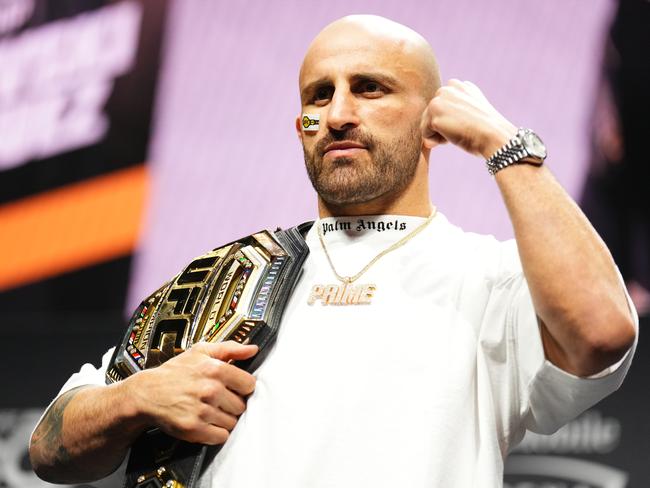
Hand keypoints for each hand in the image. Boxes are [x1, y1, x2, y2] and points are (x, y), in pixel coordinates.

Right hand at [127, 341, 258, 444]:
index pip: (249, 385)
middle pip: (241, 405)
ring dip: (224, 419)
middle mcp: (210, 390)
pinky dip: (216, 433)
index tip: (234, 388)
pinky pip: (221, 437)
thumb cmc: (175, 372)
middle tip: (218, 400)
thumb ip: (230, 348)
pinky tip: (206, 422)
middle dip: (232, 404)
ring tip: (210, 410)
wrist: (147, 393)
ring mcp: (202, 411)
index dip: (242, 387)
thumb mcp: (201, 351)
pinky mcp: (194, 429)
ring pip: (232, 422)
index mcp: (215, 369)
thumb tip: (252, 349)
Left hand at [420, 79, 517, 158]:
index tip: (467, 123)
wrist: (493, 135)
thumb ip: (456, 110)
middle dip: (442, 127)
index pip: (442, 107)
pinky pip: (425, 134)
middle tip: (463, 129)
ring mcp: (440, 99)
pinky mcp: (434, 112)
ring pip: (427, 124)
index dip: (451, 121)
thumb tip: (435, 123)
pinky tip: (452, 137)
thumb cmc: (486, 131)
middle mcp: (448, 88)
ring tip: (458, 132)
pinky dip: (436, 141)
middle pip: (431, 115)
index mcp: (460, 86)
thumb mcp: (472, 114)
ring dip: (439, 134)